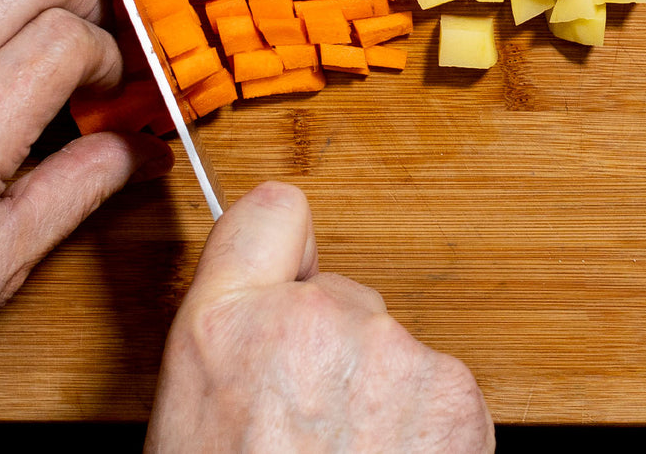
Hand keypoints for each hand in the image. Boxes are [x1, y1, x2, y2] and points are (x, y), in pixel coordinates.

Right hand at [145, 181, 493, 452]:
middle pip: (340, 298)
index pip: (272, 213)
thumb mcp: (191, 423)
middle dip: (333, 353)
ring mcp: (390, 354)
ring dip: (382, 396)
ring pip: (392, 349)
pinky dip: (427, 432)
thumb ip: (232, 341)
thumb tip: (268, 312)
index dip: (284, 252)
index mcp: (223, 326)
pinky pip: (439, 390)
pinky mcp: (455, 395)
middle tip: (311, 434)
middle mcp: (310, 321)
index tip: (291, 277)